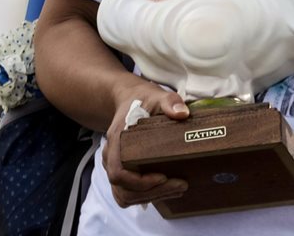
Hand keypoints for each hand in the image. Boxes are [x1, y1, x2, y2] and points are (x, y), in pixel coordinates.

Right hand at [103, 81, 191, 206]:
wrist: (129, 100)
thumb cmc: (143, 100)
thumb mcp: (157, 96)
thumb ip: (169, 102)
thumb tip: (182, 113)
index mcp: (117, 139)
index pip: (118, 172)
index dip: (139, 181)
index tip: (163, 177)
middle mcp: (111, 156)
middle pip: (123, 188)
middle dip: (152, 192)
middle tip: (180, 186)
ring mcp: (115, 165)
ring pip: (124, 195)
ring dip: (150, 197)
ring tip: (177, 190)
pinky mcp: (122, 171)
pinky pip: (126, 193)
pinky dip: (144, 197)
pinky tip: (165, 191)